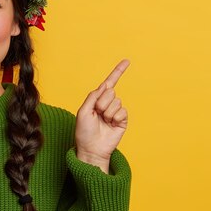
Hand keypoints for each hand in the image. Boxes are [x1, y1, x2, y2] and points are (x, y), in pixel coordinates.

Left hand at [75, 59, 129, 173]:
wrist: (92, 149)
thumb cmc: (84, 132)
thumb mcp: (83, 111)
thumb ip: (93, 96)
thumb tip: (105, 86)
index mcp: (96, 99)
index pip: (108, 83)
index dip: (118, 71)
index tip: (127, 61)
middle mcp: (106, 104)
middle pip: (110, 92)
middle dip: (102, 103)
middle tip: (97, 114)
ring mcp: (115, 112)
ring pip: (116, 102)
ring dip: (107, 112)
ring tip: (103, 122)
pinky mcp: (122, 120)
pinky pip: (122, 111)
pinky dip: (115, 117)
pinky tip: (111, 125)